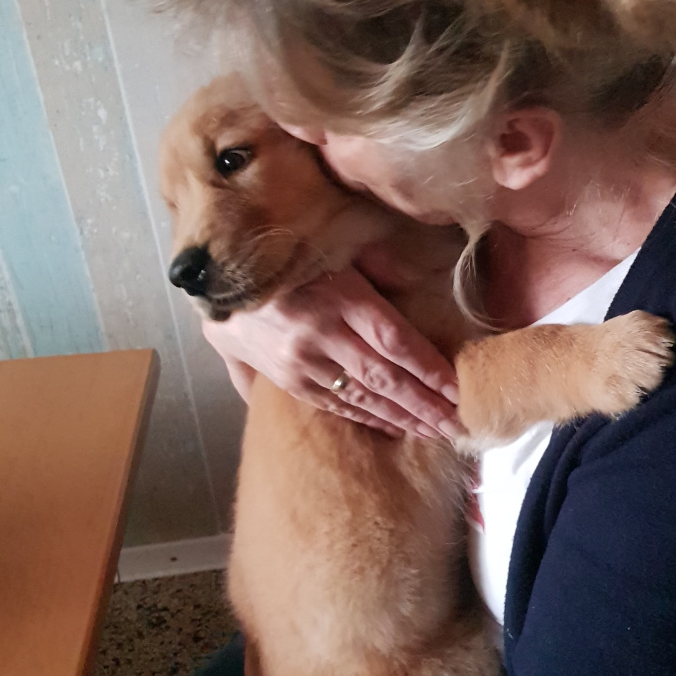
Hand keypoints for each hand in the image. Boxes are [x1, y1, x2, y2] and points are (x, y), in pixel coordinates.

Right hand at [202, 266, 459, 438]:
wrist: (219, 282)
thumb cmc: (288, 256)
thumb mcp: (334, 243)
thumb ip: (376, 262)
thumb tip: (415, 279)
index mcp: (338, 295)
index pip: (394, 338)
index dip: (428, 367)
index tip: (457, 388)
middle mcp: (320, 333)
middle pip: (383, 375)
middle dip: (424, 403)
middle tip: (456, 423)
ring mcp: (301, 361)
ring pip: (362, 397)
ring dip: (403, 417)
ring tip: (435, 432)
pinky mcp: (286, 380)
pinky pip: (335, 406)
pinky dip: (368, 419)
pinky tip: (394, 428)